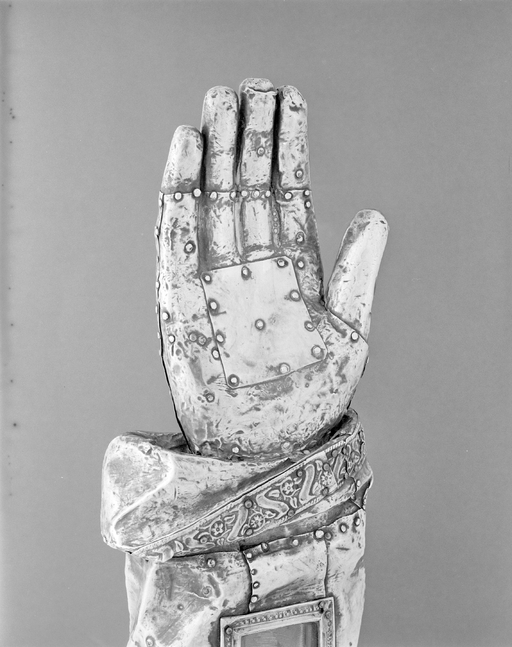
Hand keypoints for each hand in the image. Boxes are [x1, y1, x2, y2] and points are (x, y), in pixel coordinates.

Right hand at [156, 78, 387, 459]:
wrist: (264, 448)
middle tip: (251, 85)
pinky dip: (178, 190)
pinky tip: (186, 147)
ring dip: (217, 148)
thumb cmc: (310, 398)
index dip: (290, 144)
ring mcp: (214, 276)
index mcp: (294, 268)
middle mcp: (251, 264)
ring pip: (214, 197)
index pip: (290, 190)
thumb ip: (358, 273)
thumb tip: (375, 214)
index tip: (289, 100)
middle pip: (249, 184)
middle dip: (252, 133)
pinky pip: (175, 233)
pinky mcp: (179, 295)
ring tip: (221, 101)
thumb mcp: (351, 332)